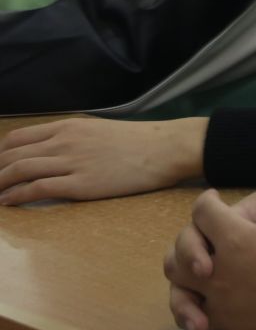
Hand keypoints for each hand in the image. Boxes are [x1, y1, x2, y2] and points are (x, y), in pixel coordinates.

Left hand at [0, 117, 206, 203]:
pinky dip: (16, 196)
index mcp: (68, 126)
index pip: (17, 139)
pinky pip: (38, 188)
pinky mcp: (81, 184)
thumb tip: (52, 151)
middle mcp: (64, 141)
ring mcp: (71, 162)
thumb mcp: (98, 130)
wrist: (166, 149)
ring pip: (19, 170)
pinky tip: (7, 202)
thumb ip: (72, 138)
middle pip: (12, 155)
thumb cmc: (137, 142)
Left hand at [162, 182, 255, 329]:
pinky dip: (206, 317)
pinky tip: (215, 310)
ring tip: (203, 278)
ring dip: (187, 284)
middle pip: (178, 260)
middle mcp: (221, 277)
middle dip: (189, 245)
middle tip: (205, 242)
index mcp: (237, 241)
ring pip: (182, 298)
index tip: (212, 200)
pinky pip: (206, 326)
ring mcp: (227, 309)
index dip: (207, 201)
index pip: (203, 214)